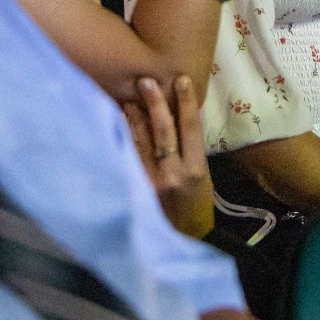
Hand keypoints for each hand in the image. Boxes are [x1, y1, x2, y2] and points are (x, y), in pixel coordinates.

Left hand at [125, 75, 214, 238]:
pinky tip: (118, 121)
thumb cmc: (195, 205)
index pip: (191, 128)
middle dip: (156, 104)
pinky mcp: (134, 188)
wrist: (180, 240)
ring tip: (128, 96)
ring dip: (134, 117)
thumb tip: (176, 117)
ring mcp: (150, 182)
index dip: (187, 102)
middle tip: (146, 81)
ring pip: (141, 142)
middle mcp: (173, 174)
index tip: (181, 80)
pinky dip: (124, 137)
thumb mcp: (202, 177)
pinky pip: (128, 156)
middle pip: (163, 131)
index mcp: (195, 170)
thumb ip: (190, 149)